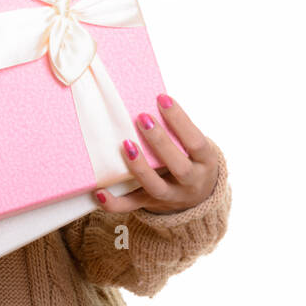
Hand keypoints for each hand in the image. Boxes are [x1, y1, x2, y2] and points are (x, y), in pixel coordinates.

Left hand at [94, 94, 217, 214]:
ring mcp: (171, 197)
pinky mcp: (151, 205)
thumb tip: (151, 98)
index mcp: (205, 162)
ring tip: (126, 145)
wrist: (199, 198)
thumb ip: (179, 130)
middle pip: (178, 166)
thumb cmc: (192, 159)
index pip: (196, 141)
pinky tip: (100, 191)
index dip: (180, 120)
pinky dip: (114, 203)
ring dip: (140, 168)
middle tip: (142, 117)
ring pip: (156, 187)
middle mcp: (192, 182)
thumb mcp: (195, 146)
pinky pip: (131, 207)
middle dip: (159, 142)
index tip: (162, 98)